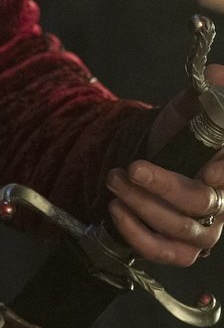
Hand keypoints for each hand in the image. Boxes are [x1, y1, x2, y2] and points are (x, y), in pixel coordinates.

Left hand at [106, 63, 223, 265]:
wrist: (152, 157)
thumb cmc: (176, 135)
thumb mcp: (187, 108)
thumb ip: (203, 93)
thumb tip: (216, 74)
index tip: (204, 171)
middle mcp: (222, 205)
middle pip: (200, 203)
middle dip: (162, 186)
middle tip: (129, 169)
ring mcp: (204, 231)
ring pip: (180, 230)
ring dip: (142, 207)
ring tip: (114, 180)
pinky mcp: (181, 249)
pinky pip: (164, 253)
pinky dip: (138, 235)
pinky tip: (117, 211)